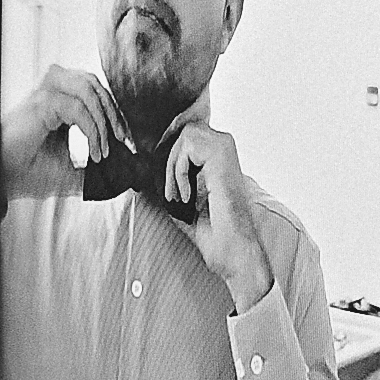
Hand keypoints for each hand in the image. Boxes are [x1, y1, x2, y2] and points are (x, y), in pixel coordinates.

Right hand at [0, 65, 127, 197]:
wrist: (3, 180)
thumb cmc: (28, 173)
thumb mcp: (72, 171)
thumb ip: (95, 170)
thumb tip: (124, 176)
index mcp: (57, 101)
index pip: (94, 91)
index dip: (114, 112)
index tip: (126, 140)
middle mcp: (51, 92)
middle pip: (94, 83)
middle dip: (114, 112)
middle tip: (123, 141)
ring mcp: (44, 95)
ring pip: (88, 88)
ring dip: (104, 119)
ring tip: (107, 146)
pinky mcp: (40, 104)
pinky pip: (77, 107)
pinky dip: (93, 130)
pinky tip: (96, 152)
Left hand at [158, 114, 273, 308]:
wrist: (232, 249)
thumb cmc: (212, 232)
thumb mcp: (183, 201)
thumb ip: (171, 181)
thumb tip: (147, 166)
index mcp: (217, 157)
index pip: (185, 135)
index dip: (171, 154)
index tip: (166, 185)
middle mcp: (224, 149)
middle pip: (184, 130)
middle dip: (171, 160)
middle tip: (172, 192)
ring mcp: (225, 148)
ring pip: (184, 135)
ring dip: (174, 168)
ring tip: (179, 196)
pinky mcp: (222, 153)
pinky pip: (187, 146)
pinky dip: (180, 172)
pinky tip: (187, 196)